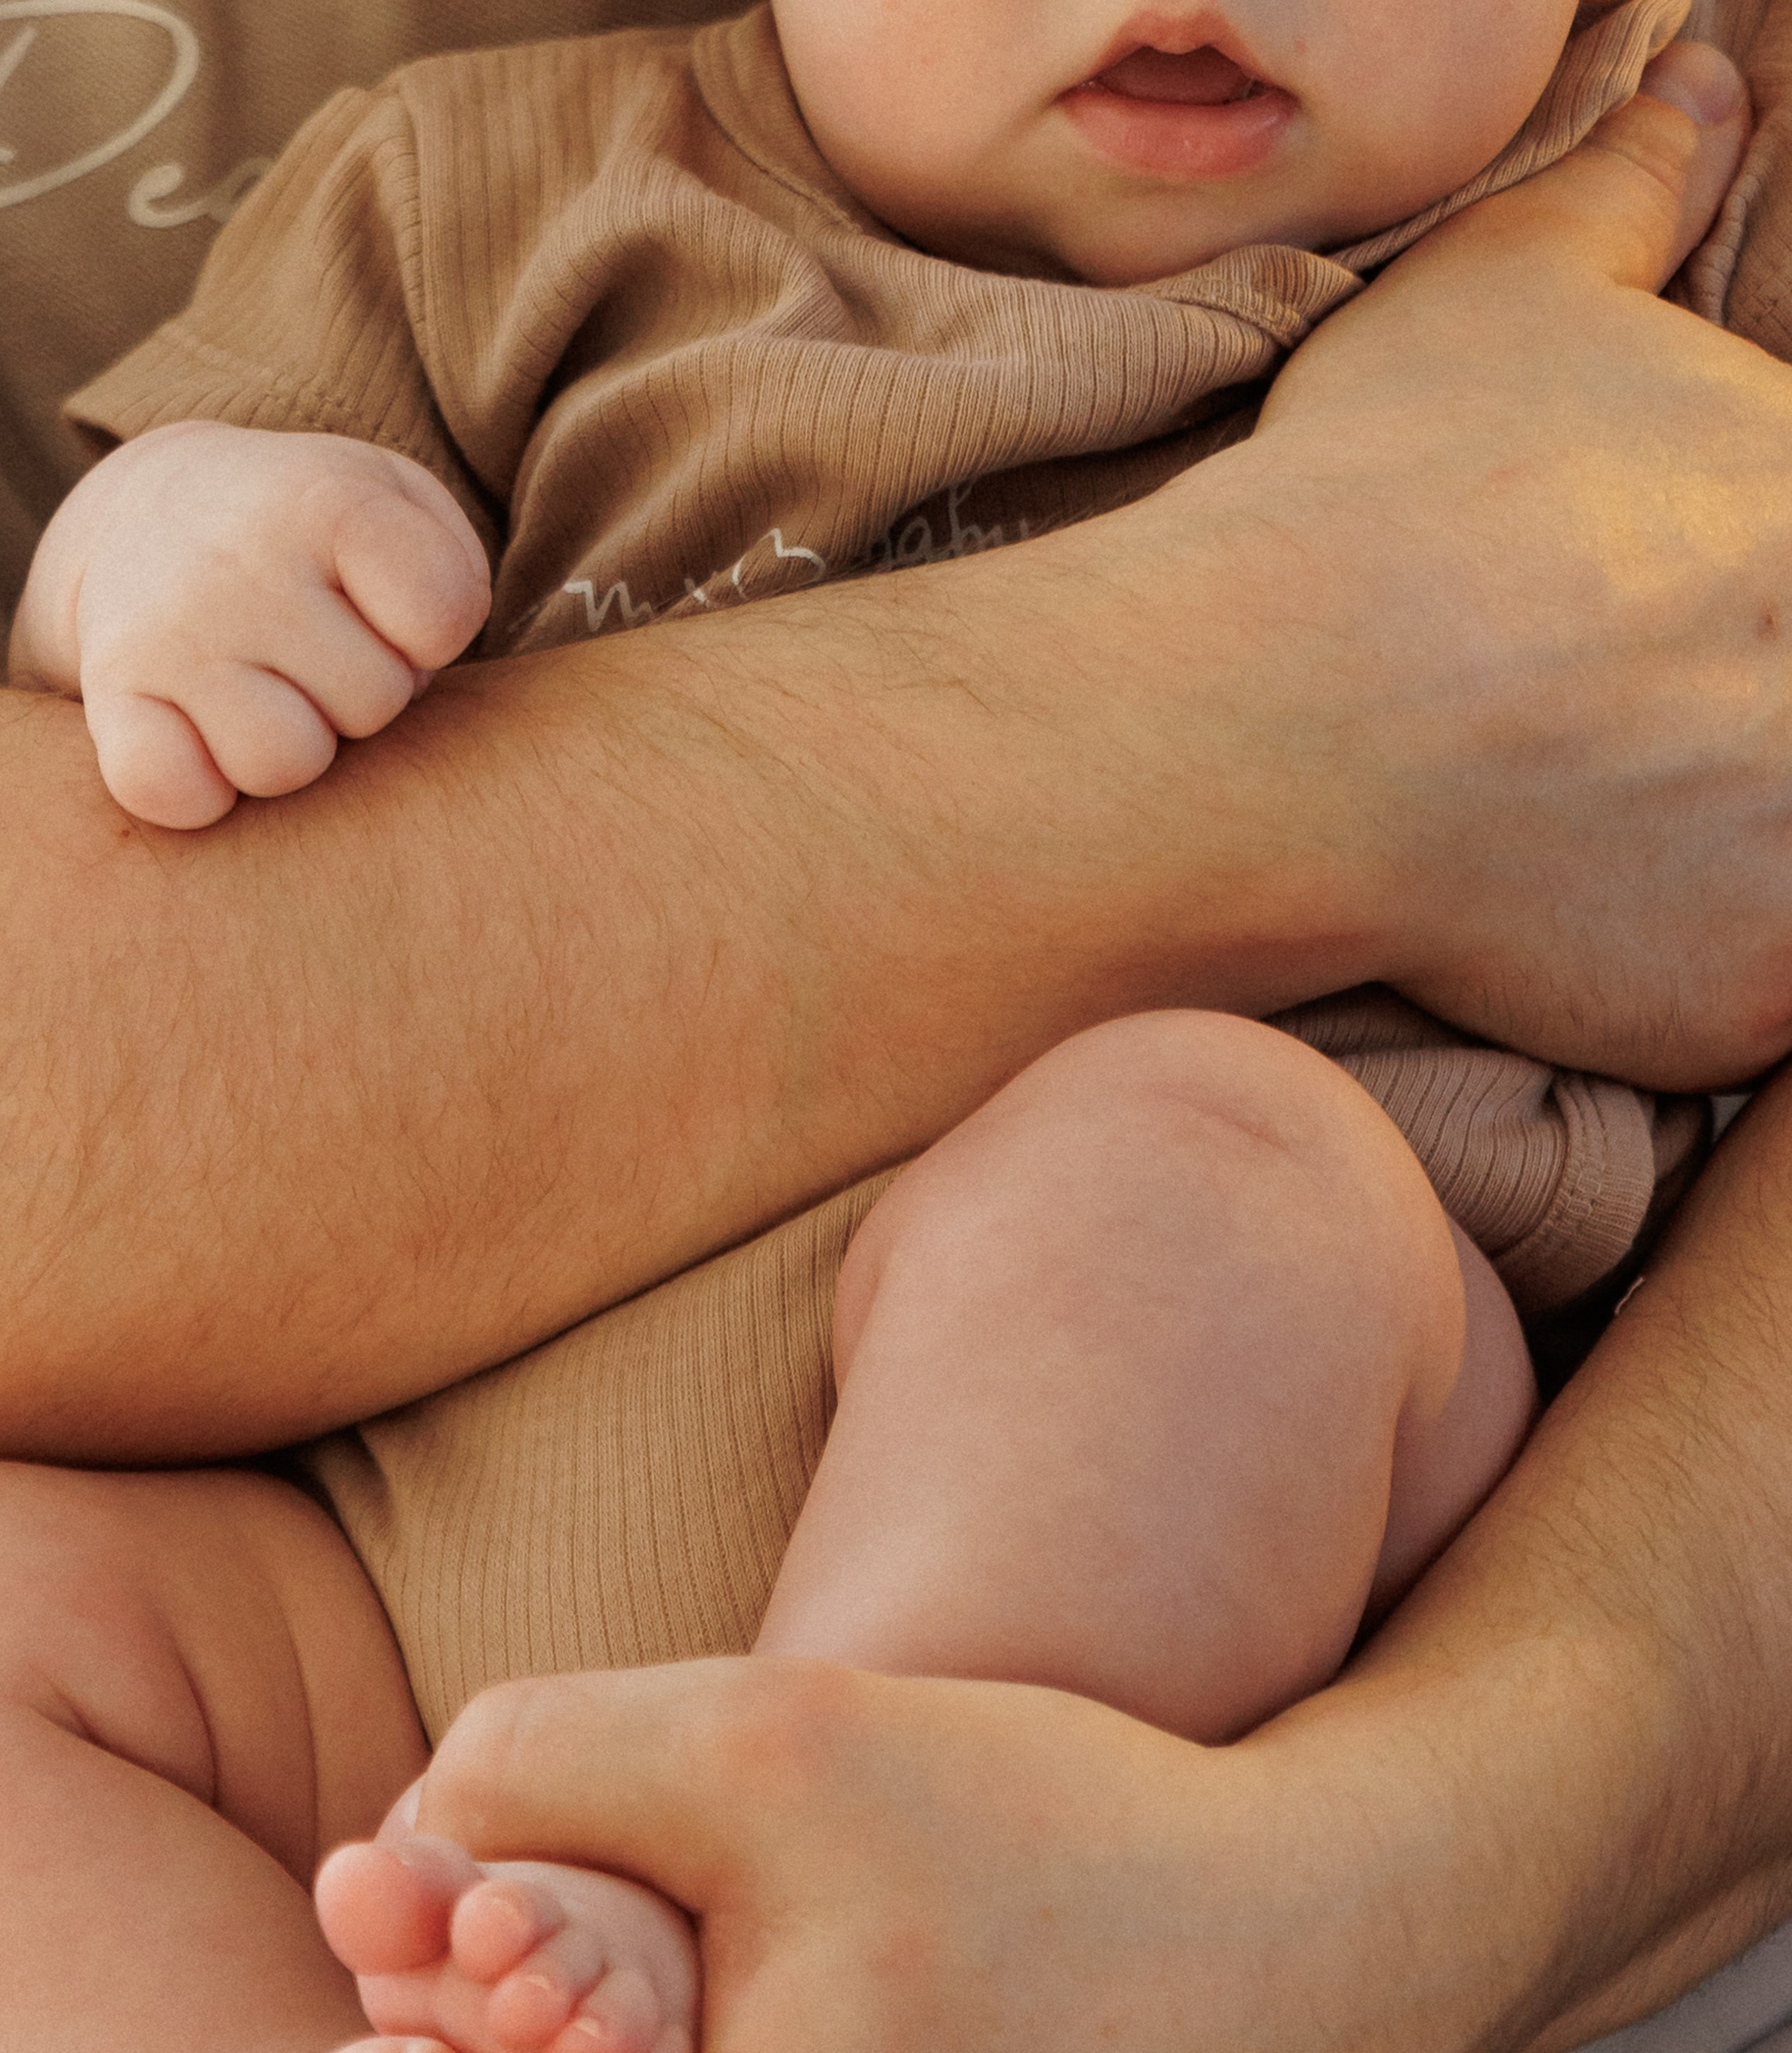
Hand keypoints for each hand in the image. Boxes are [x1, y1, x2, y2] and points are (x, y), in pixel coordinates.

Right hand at [10, 423, 491, 827]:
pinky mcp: (110, 696)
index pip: (439, 614)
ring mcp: (168, 633)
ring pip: (282, 764)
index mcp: (325, 501)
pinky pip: (167, 790)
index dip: (429, 632)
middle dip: (359, 695)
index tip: (388, 606)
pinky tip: (200, 739)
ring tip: (266, 691)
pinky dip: (195, 791)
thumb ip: (451, 577)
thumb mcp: (397, 508)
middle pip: (371, 704)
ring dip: (289, 748)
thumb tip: (415, 669)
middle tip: (315, 652)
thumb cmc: (313, 539)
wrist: (159, 515)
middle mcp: (238, 562)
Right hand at [1153, 42, 1786, 1086]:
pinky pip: (1768, 997)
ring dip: (1741, 849)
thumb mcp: (1509, 295)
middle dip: (1752, 725)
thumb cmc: (1384, 499)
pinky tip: (1591, 917)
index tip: (1697, 634)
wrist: (1273, 719)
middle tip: (1641, 735)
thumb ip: (1634, 192)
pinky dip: (1702, 972)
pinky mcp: (1765, 989)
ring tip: (1626, 829)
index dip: (1759, 613)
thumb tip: (1698, 88)